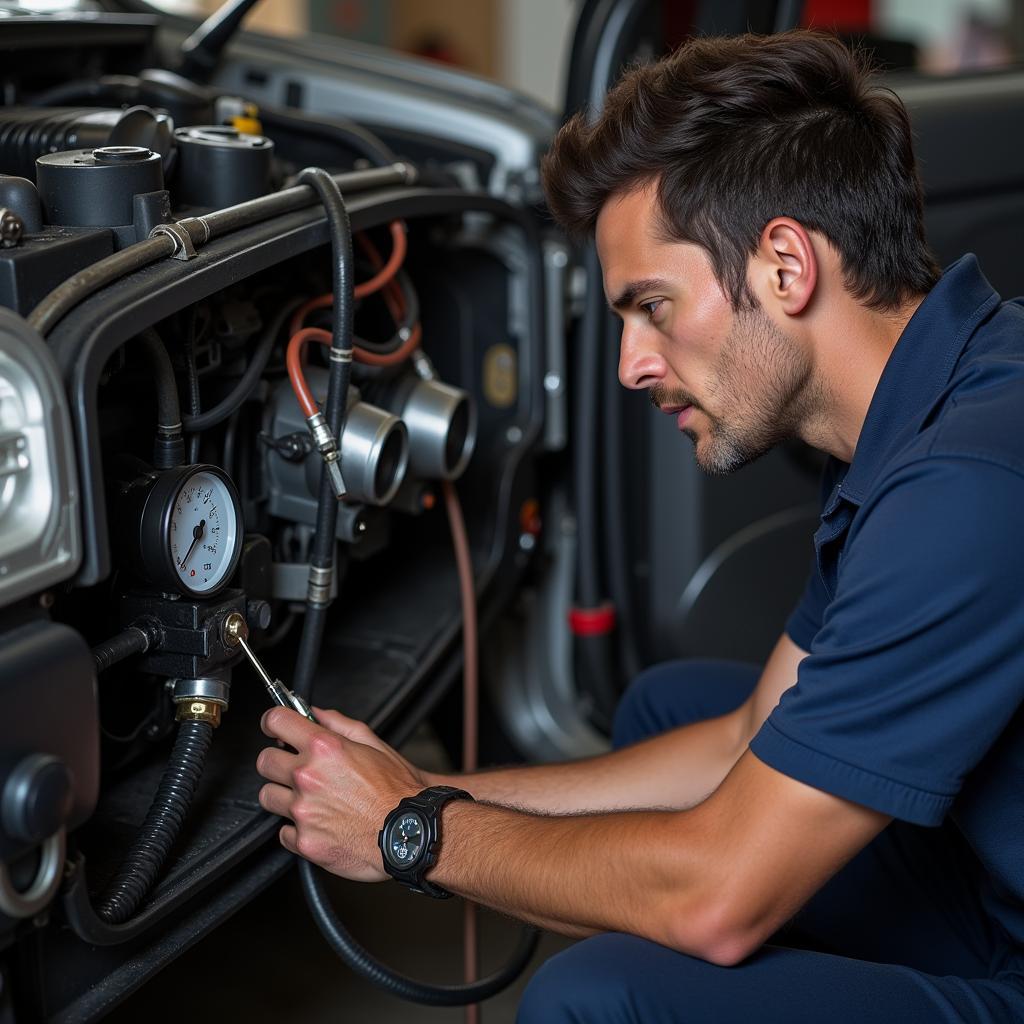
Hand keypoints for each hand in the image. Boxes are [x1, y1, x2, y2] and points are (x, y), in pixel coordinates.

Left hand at [255, 707, 427, 880]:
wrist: (410, 832)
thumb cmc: (397, 790)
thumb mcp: (374, 744)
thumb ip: (339, 724)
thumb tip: (316, 714)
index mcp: (324, 748)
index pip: (277, 721)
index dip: (272, 722)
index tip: (274, 727)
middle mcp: (308, 776)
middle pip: (264, 761)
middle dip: (277, 761)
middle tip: (294, 768)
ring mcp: (303, 811)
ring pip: (268, 796)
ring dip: (284, 796)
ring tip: (309, 799)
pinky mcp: (304, 841)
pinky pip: (284, 832)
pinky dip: (297, 829)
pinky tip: (319, 823)